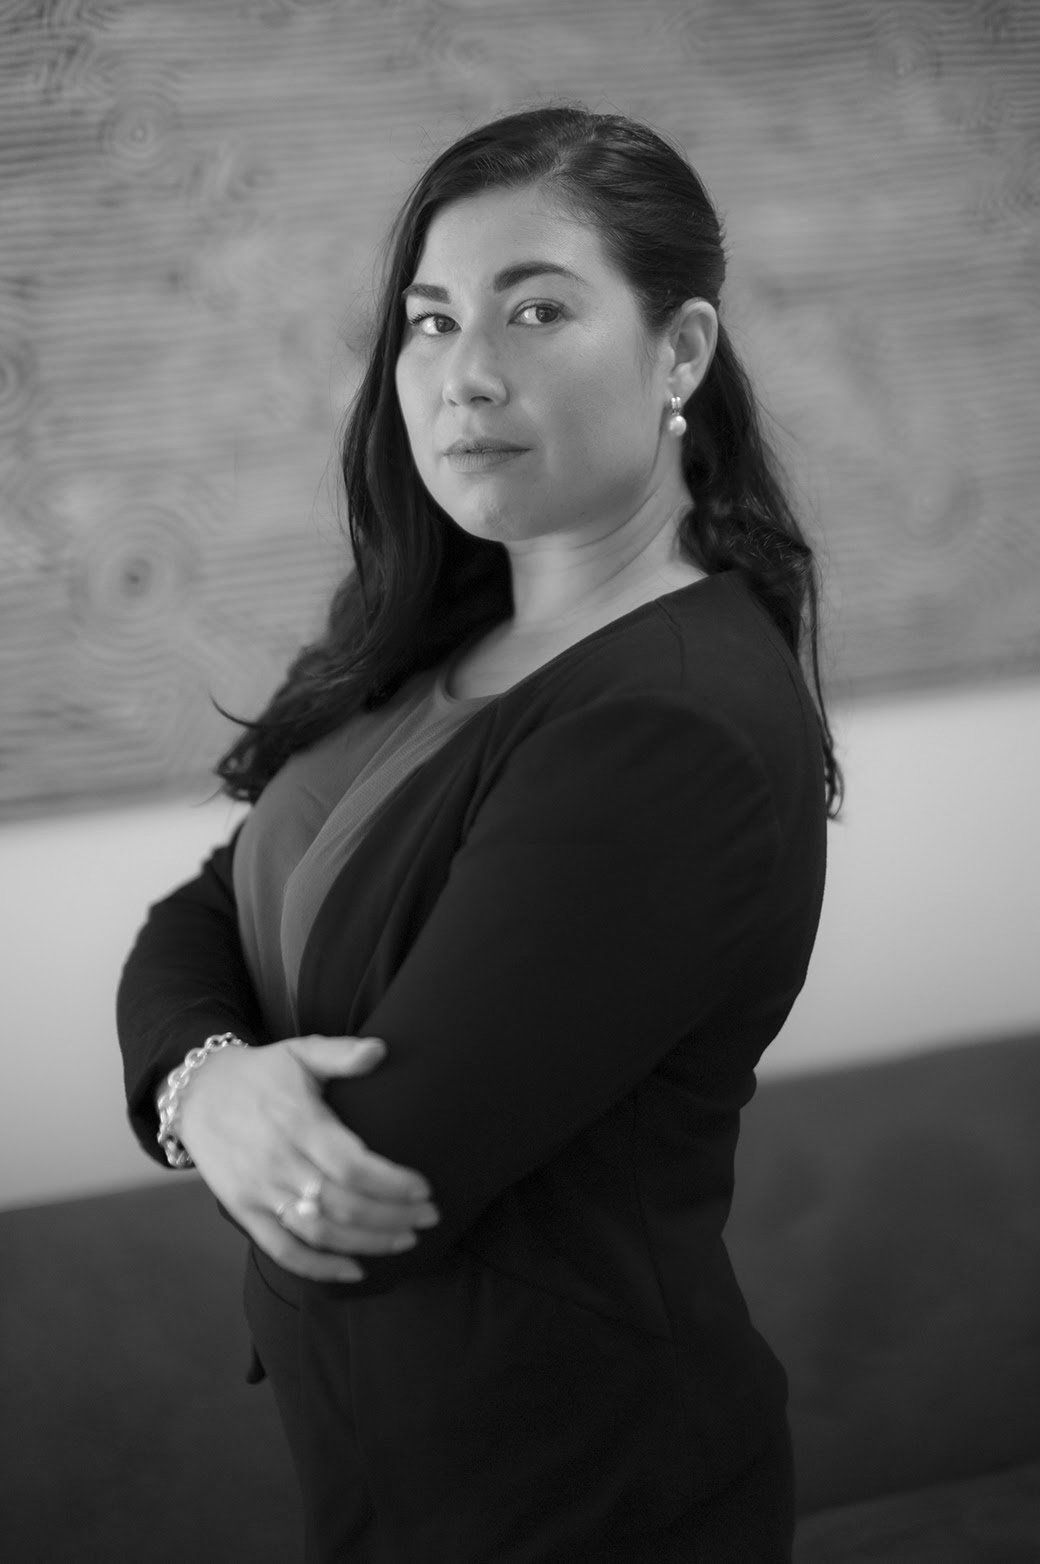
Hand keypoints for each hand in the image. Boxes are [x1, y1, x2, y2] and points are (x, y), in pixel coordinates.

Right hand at [174, 1034, 440, 1281]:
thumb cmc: (260, 1073)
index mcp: (298, 1124)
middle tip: (430, 1217)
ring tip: (406, 1240)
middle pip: (343, 1205)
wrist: (197, 1093)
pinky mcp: (244, 1211)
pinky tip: (356, 1270)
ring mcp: (260, 1192)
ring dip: (367, 1244)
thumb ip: (341, 1053)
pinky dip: (319, 1267)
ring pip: (320, 1233)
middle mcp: (279, 1163)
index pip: (352, 1166)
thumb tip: (381, 1049)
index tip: (425, 1188)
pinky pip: (283, 1250)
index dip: (392, 1184)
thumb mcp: (299, 1052)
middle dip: (393, 1217)